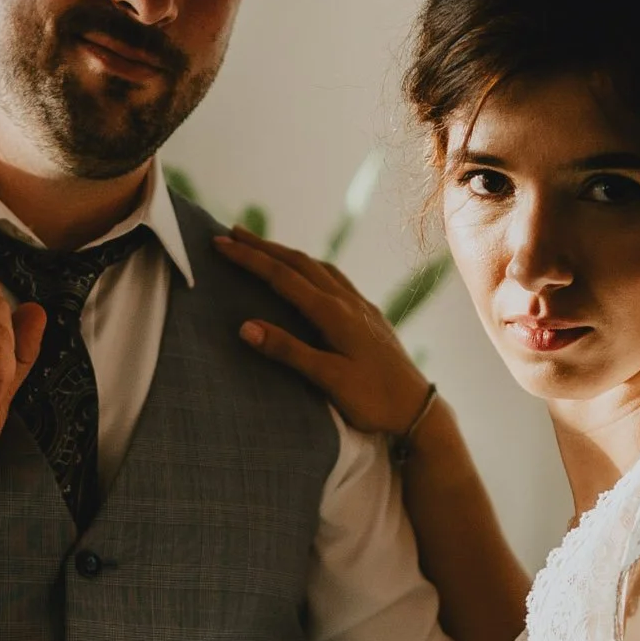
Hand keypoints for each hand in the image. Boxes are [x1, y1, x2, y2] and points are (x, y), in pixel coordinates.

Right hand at [214, 229, 436, 439]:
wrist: (418, 408)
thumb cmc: (374, 399)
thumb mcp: (328, 379)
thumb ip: (288, 351)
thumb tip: (245, 326)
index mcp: (332, 313)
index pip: (281, 276)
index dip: (248, 258)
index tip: (220, 243)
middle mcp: (346, 301)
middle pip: (298, 262)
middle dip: (263, 246)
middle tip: (232, 232)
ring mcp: (360, 306)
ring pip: (317, 267)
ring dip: (287, 254)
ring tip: (263, 248)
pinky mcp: (369, 316)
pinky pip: (334, 279)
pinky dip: (310, 267)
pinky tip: (309, 273)